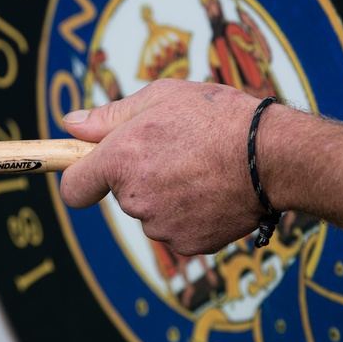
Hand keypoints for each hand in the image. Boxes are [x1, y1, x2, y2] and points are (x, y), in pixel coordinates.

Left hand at [59, 80, 266, 254]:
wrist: (273, 157)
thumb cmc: (219, 117)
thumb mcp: (161, 97)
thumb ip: (109, 116)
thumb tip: (70, 124)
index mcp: (120, 159)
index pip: (74, 188)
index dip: (81, 179)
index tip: (93, 173)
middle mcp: (134, 198)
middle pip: (123, 195)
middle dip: (142, 177)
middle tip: (180, 152)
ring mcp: (161, 226)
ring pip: (153, 214)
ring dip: (169, 196)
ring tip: (204, 169)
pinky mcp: (188, 244)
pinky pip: (179, 230)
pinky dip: (193, 215)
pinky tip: (215, 192)